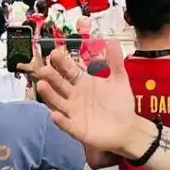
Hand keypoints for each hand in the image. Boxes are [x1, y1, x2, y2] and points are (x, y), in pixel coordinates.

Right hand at [23, 40, 139, 153]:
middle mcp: (74, 96)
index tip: (54, 53)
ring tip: (41, 85)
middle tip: (43, 69)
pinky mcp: (76, 128)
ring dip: (49, 94)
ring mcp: (73, 112)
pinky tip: (54, 115)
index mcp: (83, 83)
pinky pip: (66, 124)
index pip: (69, 70)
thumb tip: (113, 41)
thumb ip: (115, 62)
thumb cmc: (120, 104)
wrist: (128, 128)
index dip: (62, 62)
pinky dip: (60, 120)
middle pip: (59, 85)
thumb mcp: (119, 81)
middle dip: (50, 76)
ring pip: (57, 102)